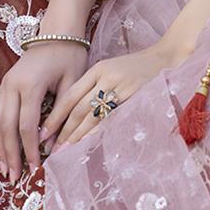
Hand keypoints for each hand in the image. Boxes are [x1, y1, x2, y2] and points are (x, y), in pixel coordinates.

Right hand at [0, 37, 89, 183]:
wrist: (58, 32)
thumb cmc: (70, 56)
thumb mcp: (73, 82)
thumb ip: (62, 112)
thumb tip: (51, 144)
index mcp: (31, 84)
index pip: (27, 125)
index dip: (30, 149)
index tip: (37, 168)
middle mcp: (12, 85)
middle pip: (6, 127)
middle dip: (10, 154)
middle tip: (14, 178)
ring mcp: (5, 84)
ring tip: (4, 169)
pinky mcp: (4, 85)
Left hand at [43, 39, 188, 149]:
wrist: (166, 58)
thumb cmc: (136, 67)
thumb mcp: (111, 69)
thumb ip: (93, 86)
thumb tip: (72, 114)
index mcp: (98, 69)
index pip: (70, 96)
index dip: (55, 116)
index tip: (43, 132)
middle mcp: (106, 77)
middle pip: (79, 109)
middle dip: (63, 131)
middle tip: (50, 149)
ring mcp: (121, 88)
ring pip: (93, 116)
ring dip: (77, 136)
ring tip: (64, 151)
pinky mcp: (134, 98)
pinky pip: (112, 119)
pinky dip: (99, 133)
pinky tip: (89, 144)